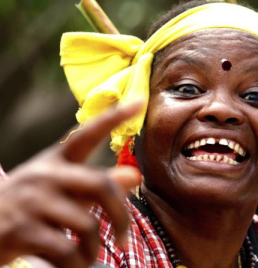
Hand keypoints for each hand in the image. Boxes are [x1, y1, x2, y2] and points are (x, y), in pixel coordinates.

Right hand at [0, 102, 143, 267]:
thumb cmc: (31, 208)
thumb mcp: (62, 192)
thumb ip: (97, 185)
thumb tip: (134, 175)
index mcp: (55, 161)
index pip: (86, 135)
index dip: (113, 118)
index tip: (139, 101)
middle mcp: (44, 175)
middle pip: (100, 186)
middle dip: (121, 216)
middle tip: (126, 240)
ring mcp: (30, 201)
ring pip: (87, 225)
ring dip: (93, 249)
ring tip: (86, 256)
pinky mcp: (21, 230)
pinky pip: (67, 250)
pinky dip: (77, 264)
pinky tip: (72, 264)